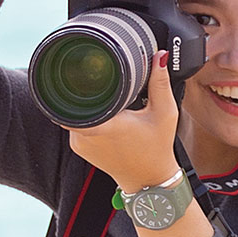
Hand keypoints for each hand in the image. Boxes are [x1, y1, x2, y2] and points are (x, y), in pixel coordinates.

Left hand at [65, 51, 179, 192]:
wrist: (148, 180)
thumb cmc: (157, 148)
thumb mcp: (164, 113)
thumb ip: (160, 83)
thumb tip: (158, 56)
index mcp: (105, 124)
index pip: (76, 94)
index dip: (78, 78)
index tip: (86, 68)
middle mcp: (86, 134)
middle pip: (73, 99)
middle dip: (85, 88)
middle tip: (101, 79)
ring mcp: (78, 142)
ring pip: (73, 111)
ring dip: (85, 102)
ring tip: (104, 98)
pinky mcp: (78, 147)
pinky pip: (74, 123)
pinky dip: (86, 116)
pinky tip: (102, 114)